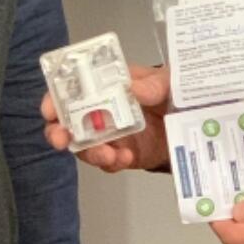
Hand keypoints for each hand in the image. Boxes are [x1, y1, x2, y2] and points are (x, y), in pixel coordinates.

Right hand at [41, 63, 171, 172]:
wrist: (193, 122)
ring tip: (108, 155)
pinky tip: (125, 158)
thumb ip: (155, 84)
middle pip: (66, 121)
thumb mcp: (168, 81)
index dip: (54, 98)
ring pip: (83, 146)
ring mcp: (109, 134)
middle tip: (62, 139)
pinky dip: (112, 162)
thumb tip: (135, 89)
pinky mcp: (122, 153)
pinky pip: (108, 162)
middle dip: (58, 132)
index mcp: (106, 84)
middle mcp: (101, 109)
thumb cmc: (175, 92)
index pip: (71, 88)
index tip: (50, 110)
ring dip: (89, 152)